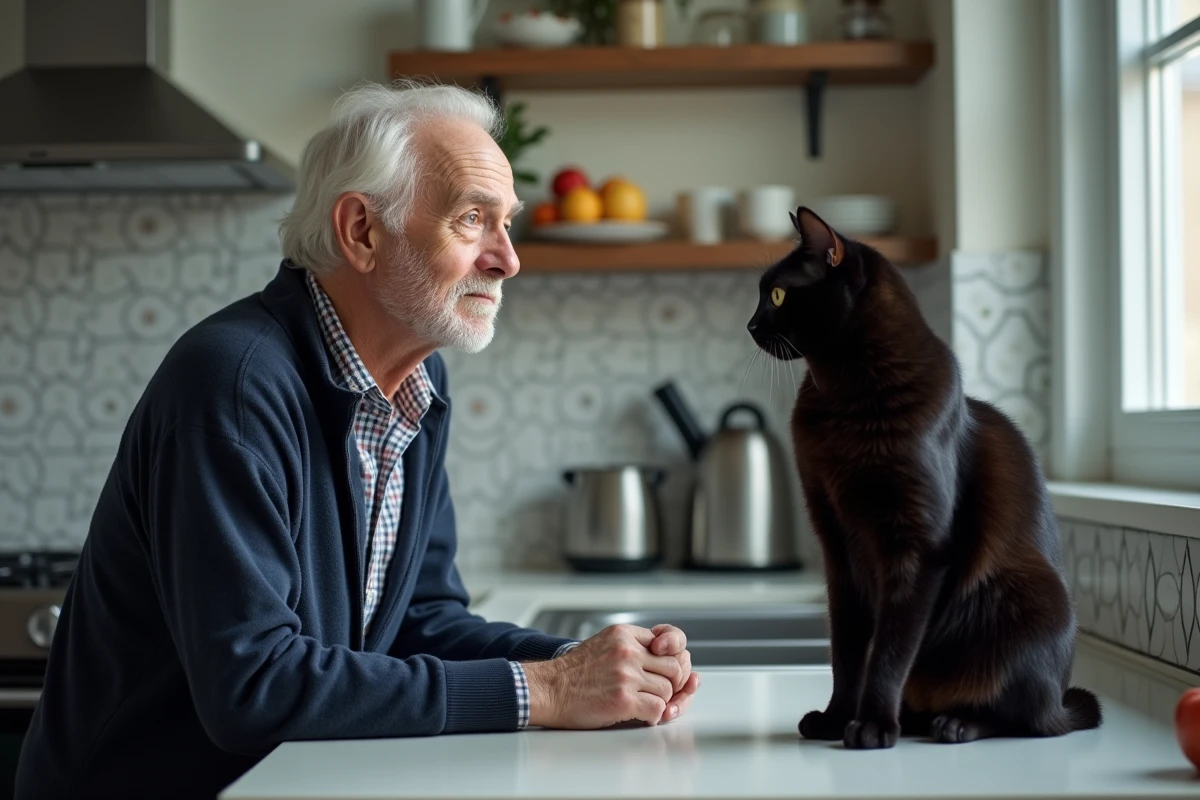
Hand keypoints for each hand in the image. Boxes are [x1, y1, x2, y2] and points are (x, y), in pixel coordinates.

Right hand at [523, 624, 698, 729]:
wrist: (548, 689)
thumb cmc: (574, 673)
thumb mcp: (605, 643)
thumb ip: (633, 645)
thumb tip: (665, 655)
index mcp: (624, 634)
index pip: (670, 642)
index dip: (673, 661)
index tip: (667, 672)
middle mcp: (627, 651)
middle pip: (674, 668)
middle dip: (670, 683)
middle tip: (657, 692)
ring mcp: (626, 675)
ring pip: (667, 690)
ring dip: (658, 701)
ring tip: (642, 703)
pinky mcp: (623, 700)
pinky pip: (657, 709)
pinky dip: (651, 716)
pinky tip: (639, 715)